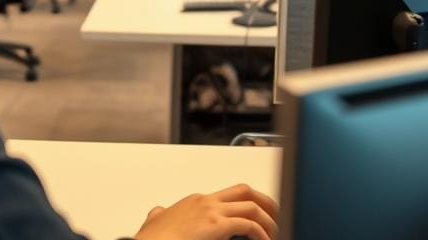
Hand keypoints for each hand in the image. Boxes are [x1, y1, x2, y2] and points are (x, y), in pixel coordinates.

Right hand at [134, 183, 277, 239]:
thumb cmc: (151, 237)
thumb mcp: (154, 220)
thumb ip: (158, 215)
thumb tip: (157, 212)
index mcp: (196, 201)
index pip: (229, 195)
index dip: (247, 203)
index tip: (257, 214)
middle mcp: (207, 202)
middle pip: (245, 191)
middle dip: (265, 202)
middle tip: (275, 216)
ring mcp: (213, 212)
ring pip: (252, 207)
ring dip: (268, 221)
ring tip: (274, 233)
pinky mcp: (217, 225)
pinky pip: (249, 225)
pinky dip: (261, 233)